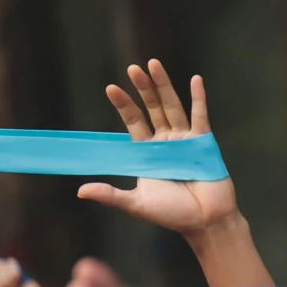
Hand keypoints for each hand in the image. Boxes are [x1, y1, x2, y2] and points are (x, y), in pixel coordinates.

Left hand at [75, 61, 242, 238]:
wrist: (205, 222)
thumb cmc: (173, 214)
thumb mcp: (137, 204)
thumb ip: (111, 195)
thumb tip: (80, 191)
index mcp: (148, 153)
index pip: (134, 122)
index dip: (124, 105)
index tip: (112, 88)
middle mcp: (166, 142)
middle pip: (152, 109)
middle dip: (143, 89)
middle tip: (133, 68)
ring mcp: (186, 140)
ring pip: (173, 107)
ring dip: (164, 86)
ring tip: (154, 65)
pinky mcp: (204, 143)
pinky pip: (200, 117)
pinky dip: (199, 98)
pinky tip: (195, 80)